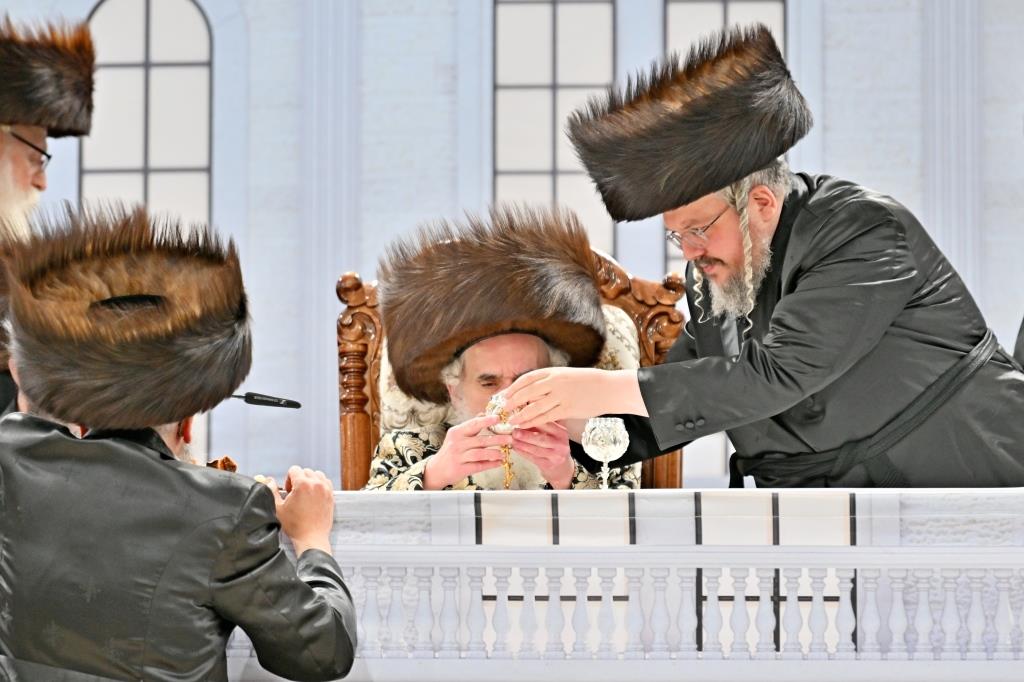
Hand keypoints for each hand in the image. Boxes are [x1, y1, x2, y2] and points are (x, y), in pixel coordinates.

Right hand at [262, 466, 333, 555]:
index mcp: (303, 484)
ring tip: (305, 494)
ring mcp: (325, 489)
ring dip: (310, 480)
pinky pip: (326, 482)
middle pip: (305, 471)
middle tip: (295, 494)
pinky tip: (313, 495)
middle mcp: (316, 484)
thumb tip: (269, 481)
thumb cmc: (295, 526)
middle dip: (298, 480)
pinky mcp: (331, 495)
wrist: (311, 538)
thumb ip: (272, 491)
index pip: (294, 469)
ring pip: (317, 475)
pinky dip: (319, 485)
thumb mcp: (278, 507)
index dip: (288, 479)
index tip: (288, 491)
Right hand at [422, 414, 510, 489]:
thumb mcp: (456, 436)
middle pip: (480, 440)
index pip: (473, 424)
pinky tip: (499, 463)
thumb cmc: (450, 451)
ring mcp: (458, 457)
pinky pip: (479, 466)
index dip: (487, 421)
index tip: (498, 418)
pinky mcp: (461, 469)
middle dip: (497, 439)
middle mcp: (457, 443)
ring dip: (494, 453)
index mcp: (456, 432)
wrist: (437, 469)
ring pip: (480, 454)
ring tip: (504, 453)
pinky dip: (490, 464)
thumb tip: (484, 414)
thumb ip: (470, 427)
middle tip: (510, 438)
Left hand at [504, 367, 647, 428]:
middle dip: (512, 401)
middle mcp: (555, 382)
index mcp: (553, 372)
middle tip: (503, 409)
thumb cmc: (587, 382)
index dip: (513, 387)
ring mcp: (561, 396)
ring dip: (520, 414)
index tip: (504, 395)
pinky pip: (546, 417)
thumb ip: (550, 381)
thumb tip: (531, 389)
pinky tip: (524, 425)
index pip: (527, 379)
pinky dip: (533, 421)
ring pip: (534, 407)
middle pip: (527, 392)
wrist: (608, 388)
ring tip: (511, 420)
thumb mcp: (566, 375)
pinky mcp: (567, 409)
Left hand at [511, 422, 574, 488]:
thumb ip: (540, 426)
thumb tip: (520, 420)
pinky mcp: (548, 465)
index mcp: (561, 432)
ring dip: (521, 444)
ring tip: (512, 439)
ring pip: (535, 449)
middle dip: (526, 435)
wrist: (561, 466)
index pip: (546, 424)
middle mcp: (560, 444)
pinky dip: (522, 452)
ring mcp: (555, 456)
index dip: (532, 421)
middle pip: (541, 438)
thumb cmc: (553, 445)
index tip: (520, 419)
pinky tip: (515, 447)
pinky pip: (532, 458)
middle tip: (514, 431)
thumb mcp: (552, 433)